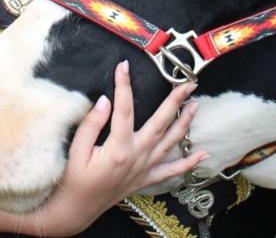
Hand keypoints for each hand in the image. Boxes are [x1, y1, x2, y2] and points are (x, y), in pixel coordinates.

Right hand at [24, 61, 205, 235]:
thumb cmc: (73, 180)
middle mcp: (136, 157)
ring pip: (170, 143)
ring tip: (195, 105)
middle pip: (160, 124)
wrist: (77, 210)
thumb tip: (105, 100)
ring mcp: (144, 169)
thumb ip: (91, 124)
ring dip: (184, 124)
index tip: (124, 66)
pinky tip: (202, 154)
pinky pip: (171, 172)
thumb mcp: (76, 151)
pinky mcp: (145, 179)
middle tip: (187, 84)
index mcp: (118, 148)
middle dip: (175, 102)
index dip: (124, 85)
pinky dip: (188, 163)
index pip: (124, 109)